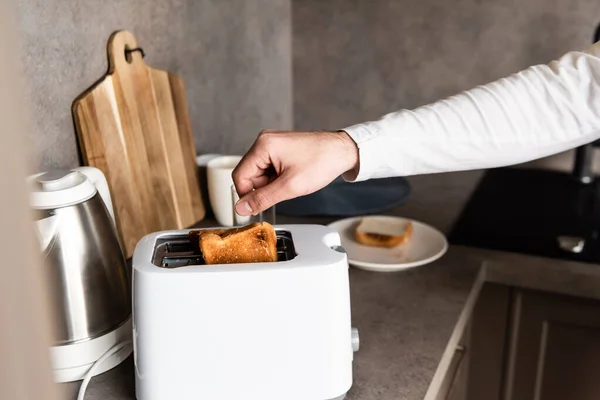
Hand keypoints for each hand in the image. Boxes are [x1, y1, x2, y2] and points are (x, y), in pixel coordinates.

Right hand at [232, 130, 358, 215]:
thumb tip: (241, 208)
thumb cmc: (321, 162)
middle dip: (263, 188)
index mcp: (263, 146)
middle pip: (249, 175)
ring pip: (260, 174)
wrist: (342, 151)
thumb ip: (262, 199)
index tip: (257, 207)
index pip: (240, 176)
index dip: (247, 195)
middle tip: (283, 191)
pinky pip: (269, 169)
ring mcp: (272, 144)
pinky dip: (278, 179)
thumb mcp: (290, 187)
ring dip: (272, 184)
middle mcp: (264, 141)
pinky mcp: (280, 149)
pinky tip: (292, 178)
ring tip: (292, 182)